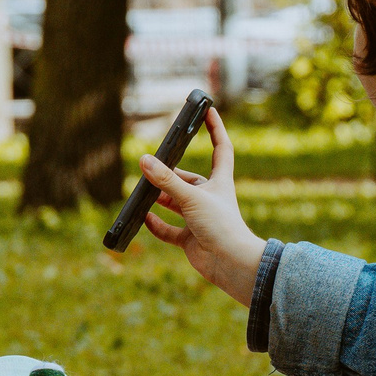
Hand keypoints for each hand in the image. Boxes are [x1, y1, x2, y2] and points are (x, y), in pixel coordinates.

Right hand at [138, 107, 265, 304]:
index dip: (215, 129)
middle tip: (149, 167)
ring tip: (142, 191)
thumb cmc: (222, 227)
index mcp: (220, 182)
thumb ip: (167, 180)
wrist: (232, 264)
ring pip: (176, 203)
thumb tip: (144, 161)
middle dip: (170, 174)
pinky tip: (144, 218)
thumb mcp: (192, 198)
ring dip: (160, 197)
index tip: (207, 110)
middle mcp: (210, 198)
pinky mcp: (191, 239)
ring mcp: (200, 219)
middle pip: (189, 179)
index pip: (221, 148)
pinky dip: (156, 224)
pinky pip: (169, 230)